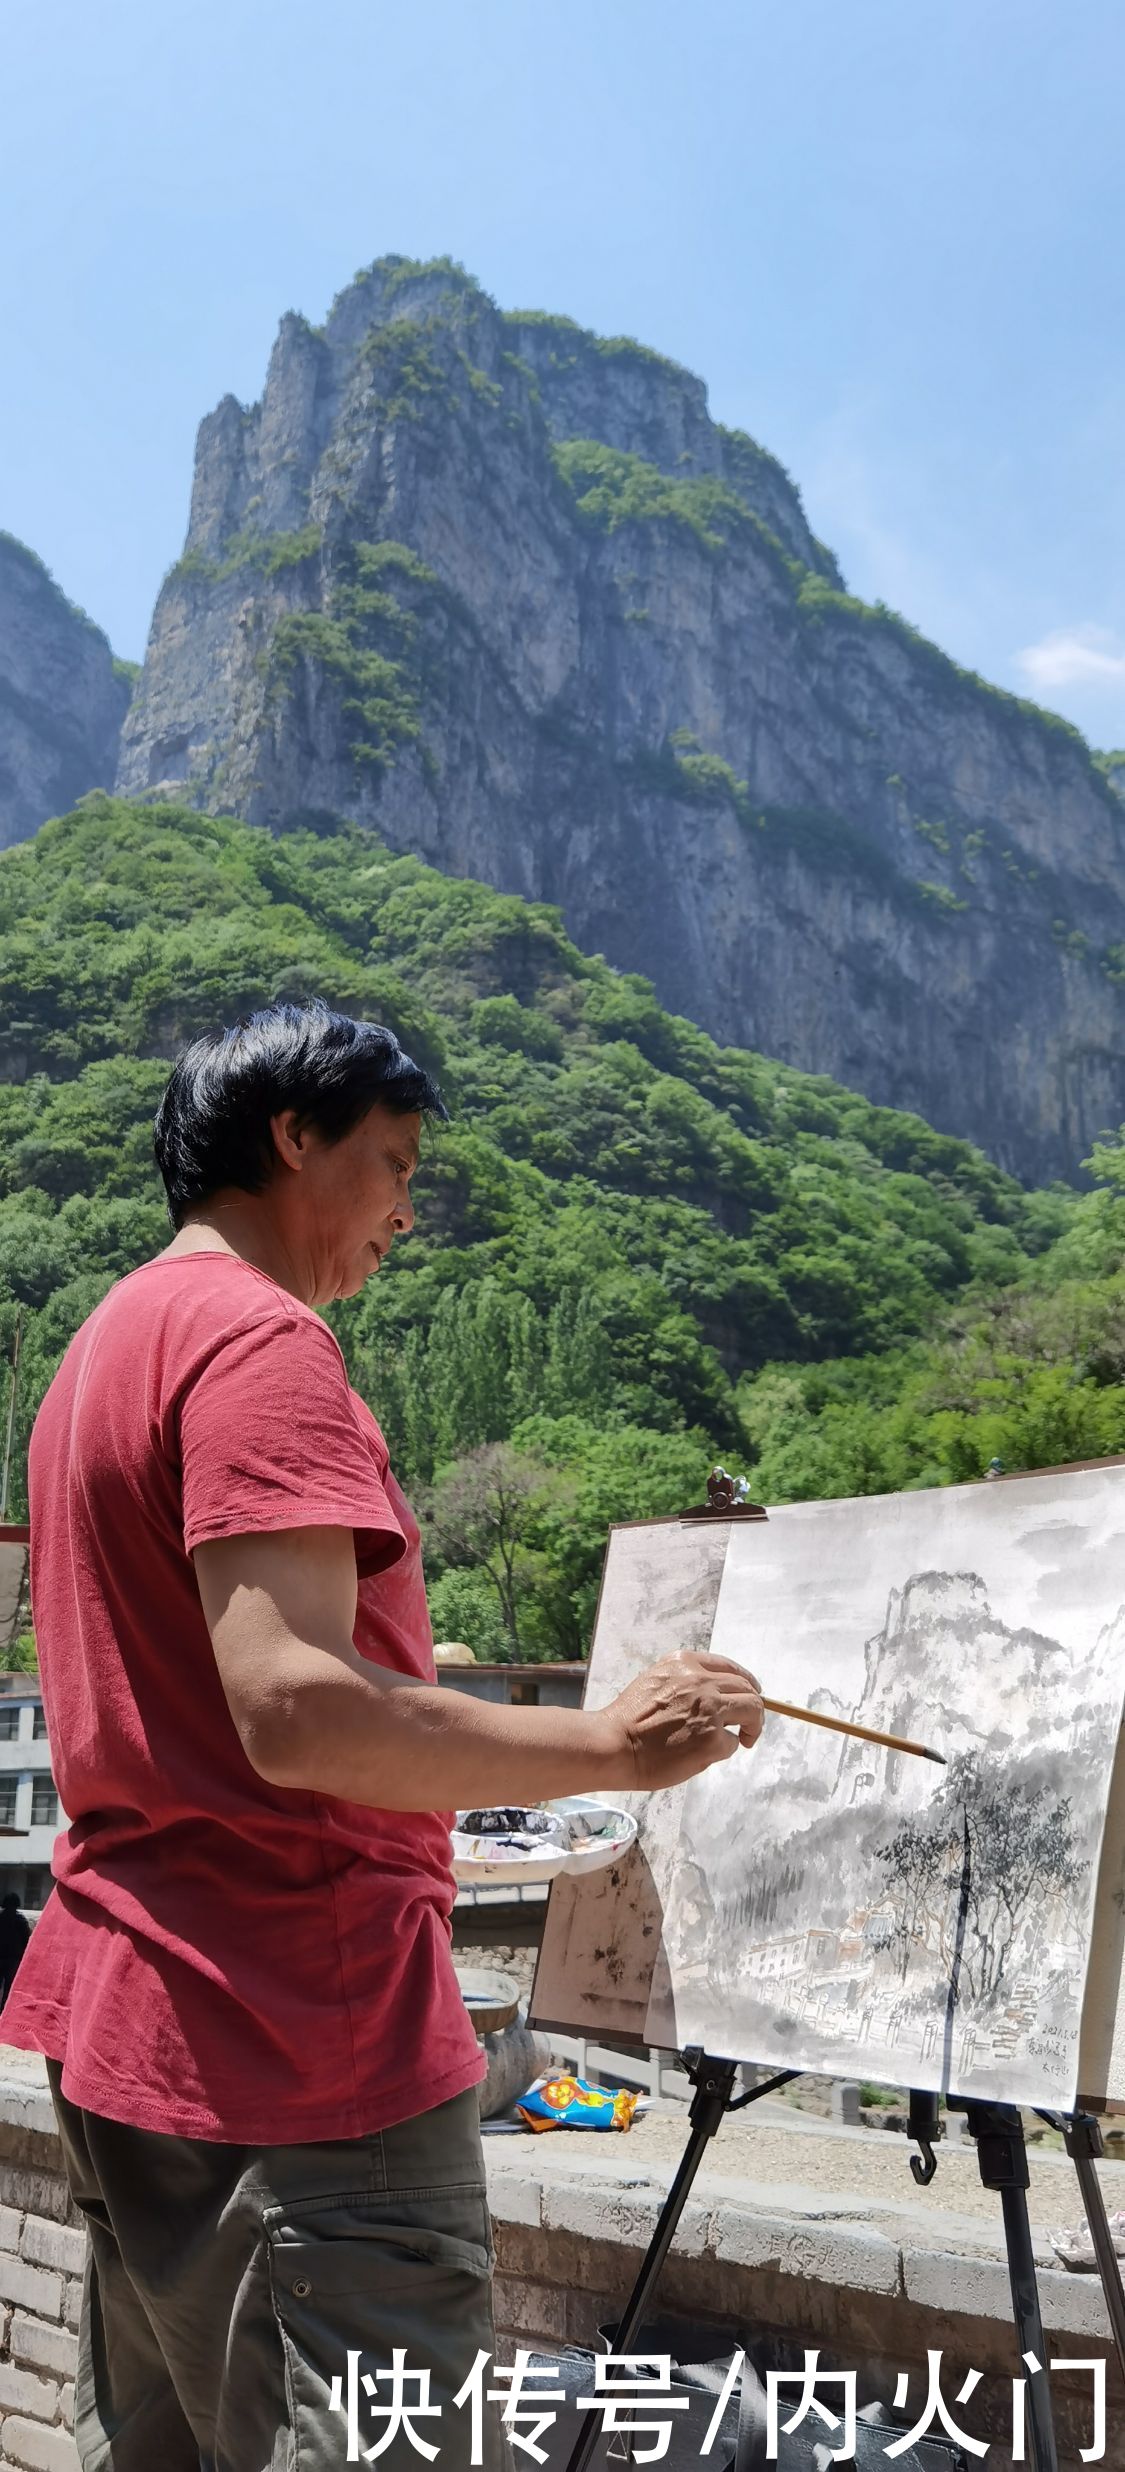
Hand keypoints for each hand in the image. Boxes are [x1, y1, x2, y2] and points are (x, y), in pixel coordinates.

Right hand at [596, 1650, 763, 1789]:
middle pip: (747, 1688)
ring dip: (752, 1725)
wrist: (613, 1744)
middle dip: (753, 1706)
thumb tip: (713, 1696)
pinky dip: (725, 1749)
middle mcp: (701, 1681)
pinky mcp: (713, 1739)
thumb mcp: (656, 1681)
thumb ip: (685, 1682)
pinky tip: (707, 1754)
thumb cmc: (628, 1720)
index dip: (745, 1682)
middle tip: (749, 1724)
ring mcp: (710, 1709)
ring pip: (752, 1710)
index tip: (750, 1693)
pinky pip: (732, 1742)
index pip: (729, 1667)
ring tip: (745, 1739)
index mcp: (684, 1663)